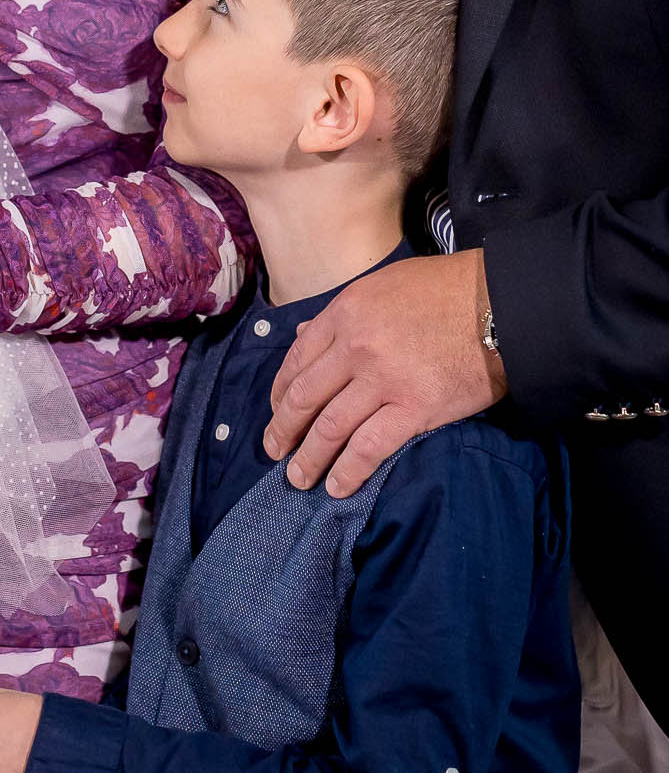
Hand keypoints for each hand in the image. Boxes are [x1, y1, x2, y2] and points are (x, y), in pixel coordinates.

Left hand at [263, 250, 505, 496]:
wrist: (499, 305)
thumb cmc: (445, 289)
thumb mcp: (383, 285)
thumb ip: (342, 312)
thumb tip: (305, 332)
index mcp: (345, 312)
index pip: (297, 357)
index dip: (279, 390)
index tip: (275, 409)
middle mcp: (355, 346)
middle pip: (304, 396)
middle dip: (283, 429)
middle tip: (274, 451)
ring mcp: (383, 379)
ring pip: (330, 427)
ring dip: (309, 457)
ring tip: (298, 478)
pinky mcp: (414, 408)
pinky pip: (370, 447)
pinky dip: (349, 471)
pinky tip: (337, 487)